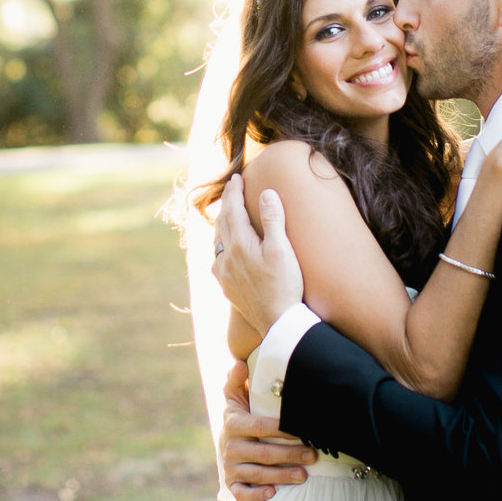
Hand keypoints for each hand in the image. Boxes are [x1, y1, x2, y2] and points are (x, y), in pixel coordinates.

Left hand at [212, 174, 304, 338]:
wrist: (278, 323)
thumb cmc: (284, 285)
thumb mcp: (282, 249)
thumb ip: (273, 219)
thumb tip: (266, 193)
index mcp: (240, 244)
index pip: (233, 210)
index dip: (234, 192)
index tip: (236, 178)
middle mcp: (226, 257)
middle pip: (222, 222)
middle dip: (227, 203)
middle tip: (231, 188)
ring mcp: (224, 274)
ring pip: (217, 241)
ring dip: (221, 223)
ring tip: (227, 214)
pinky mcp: (226, 287)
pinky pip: (217, 259)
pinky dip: (220, 245)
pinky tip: (224, 249)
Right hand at [219, 360, 315, 500]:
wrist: (226, 442)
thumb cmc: (240, 415)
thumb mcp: (235, 396)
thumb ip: (237, 379)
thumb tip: (241, 363)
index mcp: (233, 423)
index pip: (260, 427)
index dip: (281, 429)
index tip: (302, 430)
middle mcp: (230, 446)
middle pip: (263, 453)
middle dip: (290, 455)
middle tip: (313, 455)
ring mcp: (230, 467)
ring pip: (258, 474)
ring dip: (282, 475)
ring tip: (304, 475)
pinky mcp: (232, 483)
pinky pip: (242, 492)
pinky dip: (256, 494)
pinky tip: (273, 493)